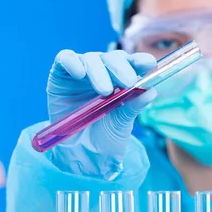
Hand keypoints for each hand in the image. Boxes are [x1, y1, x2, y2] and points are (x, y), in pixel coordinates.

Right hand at [47, 50, 156, 178]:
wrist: (80, 153)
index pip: (133, 63)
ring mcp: (82, 71)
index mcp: (123, 79)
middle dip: (121, 67)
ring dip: (99, 71)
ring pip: (91, 58)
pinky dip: (72, 62)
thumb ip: (134, 106)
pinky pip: (65, 59)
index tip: (149, 64)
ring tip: (105, 91)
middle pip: (112, 58)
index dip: (140, 60)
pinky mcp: (60, 75)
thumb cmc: (105, 136)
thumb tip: (151, 91)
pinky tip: (79, 74)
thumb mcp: (122, 123)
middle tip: (128, 82)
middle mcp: (103, 71)